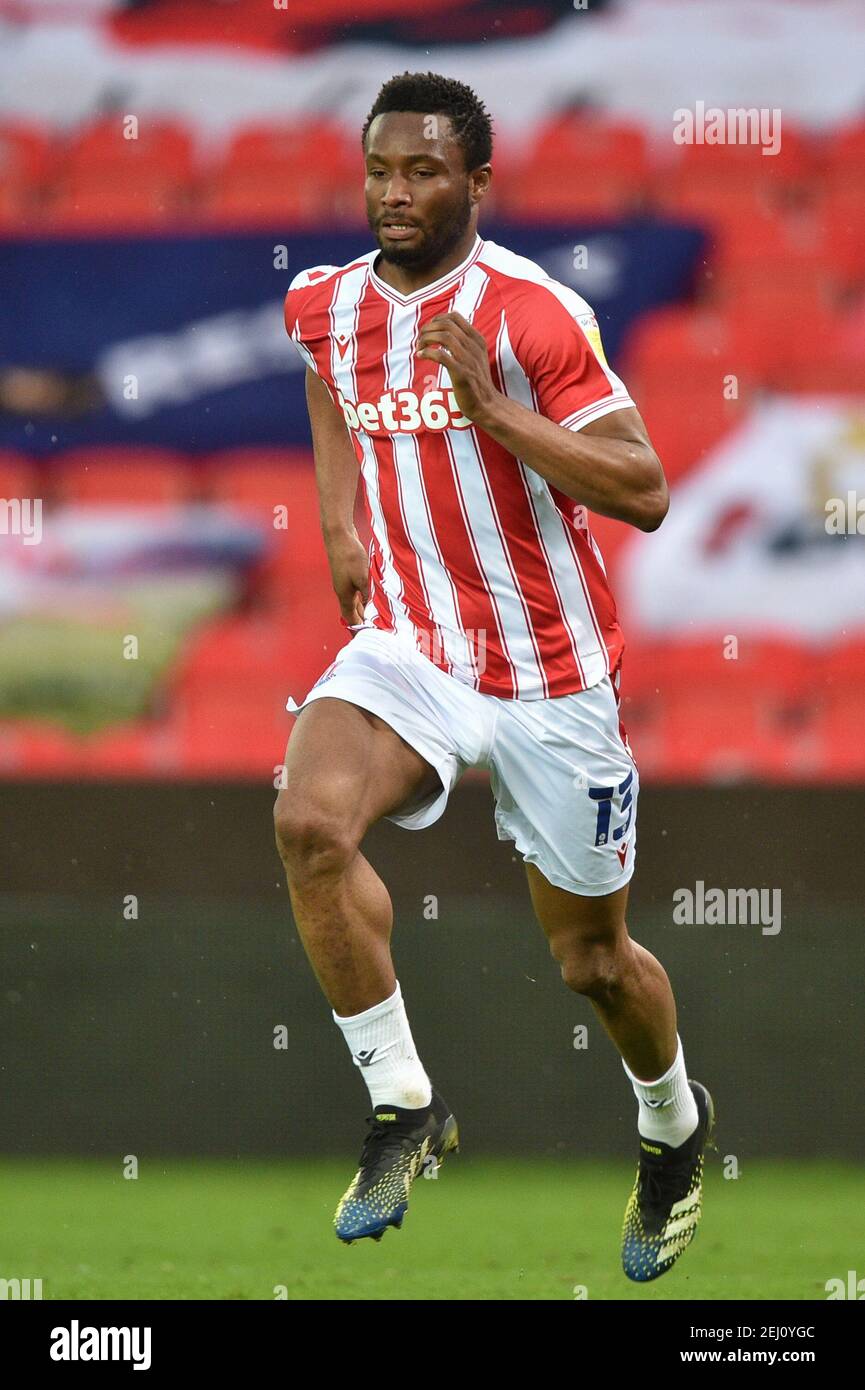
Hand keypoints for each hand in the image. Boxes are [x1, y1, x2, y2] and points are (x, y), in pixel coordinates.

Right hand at [326, 528, 368, 625]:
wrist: (339, 535)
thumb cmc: (349, 555)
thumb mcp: (362, 577)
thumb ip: (366, 594)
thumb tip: (369, 606)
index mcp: (344, 595)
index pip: (350, 619)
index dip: (357, 629)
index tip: (364, 638)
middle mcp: (343, 591)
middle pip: (352, 612)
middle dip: (362, 622)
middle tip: (373, 630)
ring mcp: (345, 582)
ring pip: (355, 601)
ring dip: (364, 610)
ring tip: (374, 619)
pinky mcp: (349, 574)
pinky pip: (357, 591)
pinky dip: (364, 598)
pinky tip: (371, 598)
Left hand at [415, 311, 498, 425]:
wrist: (488, 404)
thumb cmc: (477, 381)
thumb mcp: (477, 357)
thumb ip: (465, 343)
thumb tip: (445, 331)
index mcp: (477, 340)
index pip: (455, 316)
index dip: (437, 319)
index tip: (429, 330)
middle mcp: (473, 347)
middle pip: (446, 324)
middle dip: (428, 329)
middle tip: (420, 340)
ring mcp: (468, 360)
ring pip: (443, 337)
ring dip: (426, 339)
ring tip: (419, 348)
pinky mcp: (461, 374)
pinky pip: (441, 356)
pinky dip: (427, 353)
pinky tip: (421, 356)